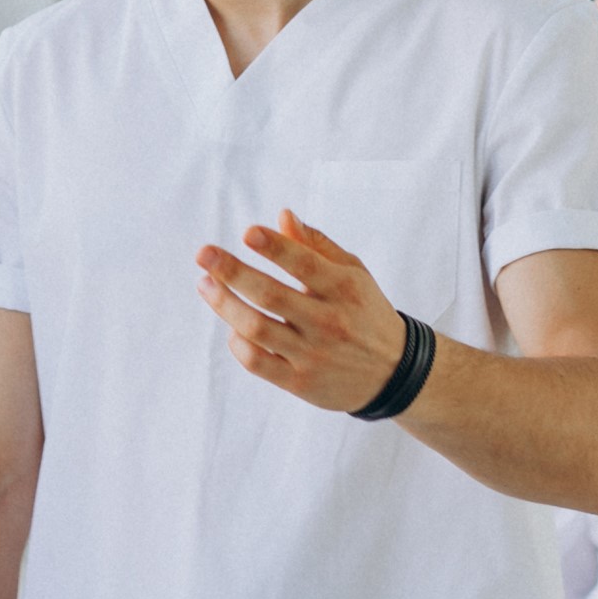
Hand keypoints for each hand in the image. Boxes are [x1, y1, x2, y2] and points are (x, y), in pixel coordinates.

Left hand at [194, 212, 408, 410]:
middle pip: (271, 295)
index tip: (247, 233)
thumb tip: (282, 217)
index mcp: (343, 288)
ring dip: (225, 304)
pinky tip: (232, 327)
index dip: (275, 247)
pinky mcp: (300, 382)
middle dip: (232, 272)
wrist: (394, 372)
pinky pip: (258, 362)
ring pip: (257, 328)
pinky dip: (238, 343)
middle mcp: (328, 321)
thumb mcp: (353, 273)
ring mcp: (313, 354)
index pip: (304, 264)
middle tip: (203, 254)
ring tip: (205, 284)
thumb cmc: (365, 312)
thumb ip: (316, 245)